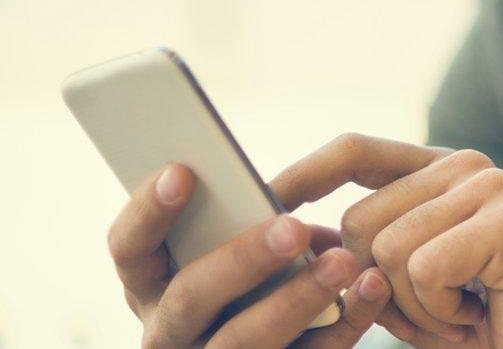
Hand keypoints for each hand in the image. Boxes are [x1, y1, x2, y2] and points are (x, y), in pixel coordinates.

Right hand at [107, 163, 391, 347]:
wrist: (283, 338)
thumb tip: (283, 203)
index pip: (130, 250)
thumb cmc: (253, 278)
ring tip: (343, 263)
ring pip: (243, 341)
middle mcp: (169, 332)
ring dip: (296, 300)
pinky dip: (345, 323)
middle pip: (189, 297)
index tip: (183, 171)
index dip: (148, 212)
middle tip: (294, 227)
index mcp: (152, 286)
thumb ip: (241, 225)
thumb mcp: (230, 253)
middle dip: (241, 260)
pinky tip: (372, 288)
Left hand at [271, 134, 502, 347]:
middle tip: (435, 305)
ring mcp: (491, 188)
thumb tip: (289, 232)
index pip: (355, 151)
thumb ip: (356, 251)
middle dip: (379, 286)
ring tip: (458, 310)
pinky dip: (438, 311)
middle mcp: (467, 166)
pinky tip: (475, 313)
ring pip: (387, 250)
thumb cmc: (471, 320)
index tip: (263, 200)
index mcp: (438, 170)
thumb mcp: (399, 283)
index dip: (304, 174)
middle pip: (358, 219)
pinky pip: (423, 269)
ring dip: (413, 306)